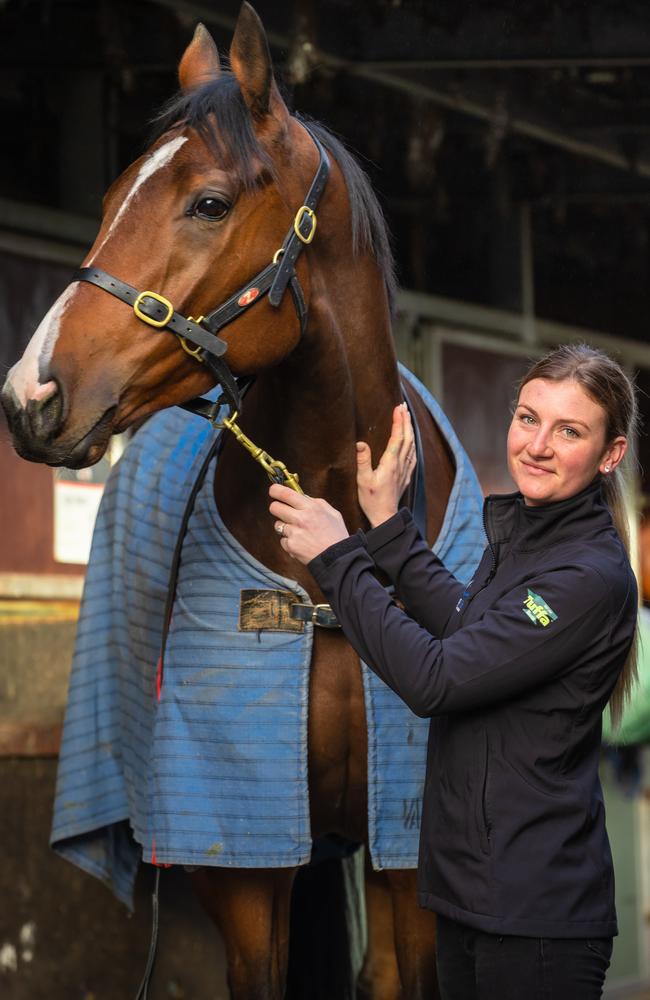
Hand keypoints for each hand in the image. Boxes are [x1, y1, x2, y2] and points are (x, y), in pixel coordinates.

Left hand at [269, 484, 348, 563]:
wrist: (337, 558)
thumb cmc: (336, 536)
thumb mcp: (332, 513)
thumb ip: (316, 502)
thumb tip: (302, 496)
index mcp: (311, 508)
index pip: (285, 493)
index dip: (275, 490)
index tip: (273, 490)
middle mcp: (300, 518)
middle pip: (274, 507)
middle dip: (277, 508)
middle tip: (283, 511)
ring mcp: (294, 533)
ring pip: (277, 524)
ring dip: (285, 527)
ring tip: (299, 532)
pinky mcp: (290, 545)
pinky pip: (282, 540)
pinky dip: (289, 541)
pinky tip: (301, 543)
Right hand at [356, 402, 415, 527]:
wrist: (385, 516)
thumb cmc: (372, 500)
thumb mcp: (363, 481)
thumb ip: (363, 461)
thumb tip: (360, 443)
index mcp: (390, 463)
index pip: (397, 437)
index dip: (398, 421)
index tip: (397, 408)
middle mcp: (400, 464)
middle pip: (407, 438)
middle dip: (406, 421)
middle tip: (403, 407)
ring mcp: (405, 470)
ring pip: (411, 445)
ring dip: (410, 429)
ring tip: (407, 418)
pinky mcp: (406, 476)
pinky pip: (412, 455)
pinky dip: (412, 443)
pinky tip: (411, 441)